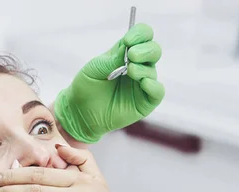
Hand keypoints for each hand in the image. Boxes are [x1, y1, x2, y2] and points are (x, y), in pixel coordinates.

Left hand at [54, 23, 164, 143]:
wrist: (80, 111)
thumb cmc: (87, 86)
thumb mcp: (96, 67)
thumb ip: (114, 57)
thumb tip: (129, 48)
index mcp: (126, 53)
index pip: (143, 36)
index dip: (140, 34)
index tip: (128, 41)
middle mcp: (138, 66)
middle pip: (154, 50)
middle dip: (145, 50)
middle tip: (131, 55)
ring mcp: (143, 84)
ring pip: (153, 70)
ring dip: (142, 69)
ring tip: (129, 71)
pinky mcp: (145, 102)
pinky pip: (158, 92)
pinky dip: (153, 86)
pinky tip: (144, 83)